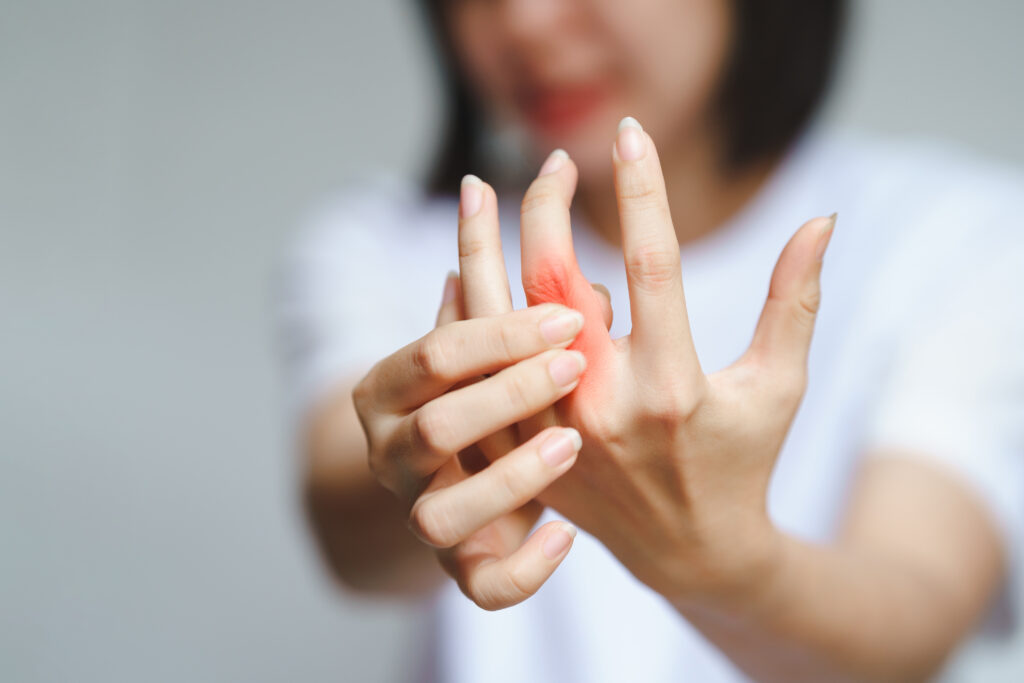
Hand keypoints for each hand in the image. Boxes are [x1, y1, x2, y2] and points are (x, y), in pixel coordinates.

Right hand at [351, 270, 589, 608]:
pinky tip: (566, 534)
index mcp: (386, 391)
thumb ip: (483, 294)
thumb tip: (483, 204)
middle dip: (508, 395)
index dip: (502, 336)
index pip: (435, 356)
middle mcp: (389, 456)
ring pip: (440, 515)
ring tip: (570, 444)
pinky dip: (525, 569)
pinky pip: (483, 587)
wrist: (459, 479)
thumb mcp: (478, 349)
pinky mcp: (458, 568)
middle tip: (573, 367)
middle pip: (435, 428)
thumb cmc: (479, 397)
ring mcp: (418, 515)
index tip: (569, 319)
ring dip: (509, 478)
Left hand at [465, 118, 834, 605]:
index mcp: (673, 388)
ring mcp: (551, 431)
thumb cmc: (744, 462)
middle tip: (552, 159)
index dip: (642, 192)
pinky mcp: (521, 449)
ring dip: (478, 247)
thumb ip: (796, 301)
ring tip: (475, 188)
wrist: (692, 555)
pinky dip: (463, 313)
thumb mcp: (779, 386)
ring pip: (495, 323)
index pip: (654, 266)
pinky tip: (462, 265)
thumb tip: (821, 218)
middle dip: (546, 208)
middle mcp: (603, 408)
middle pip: (554, 285)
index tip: (632, 135)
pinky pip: (476, 370)